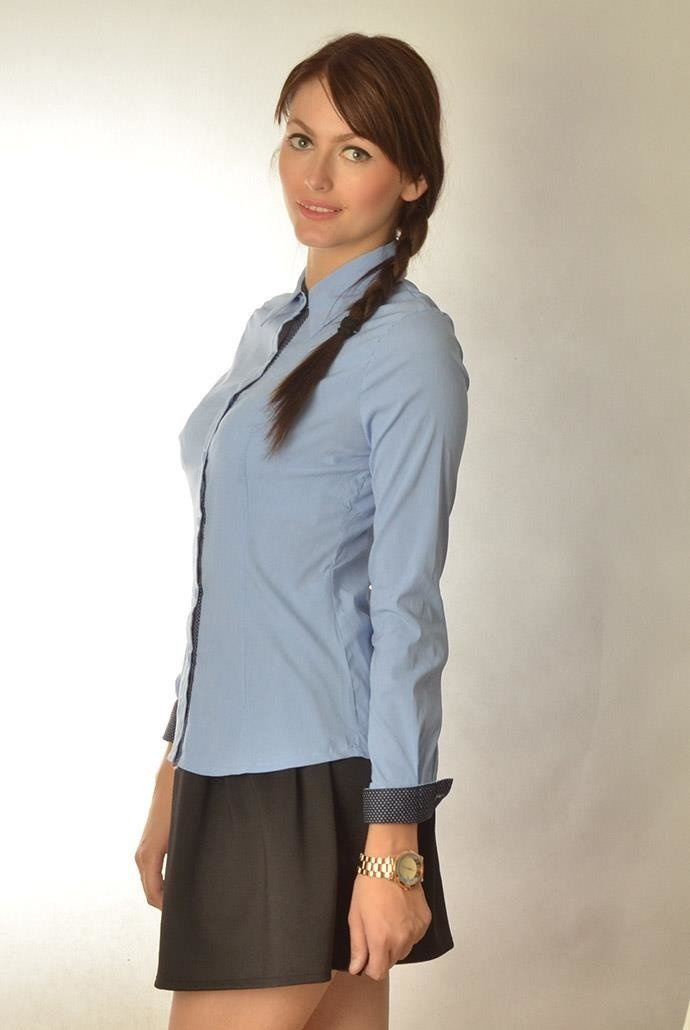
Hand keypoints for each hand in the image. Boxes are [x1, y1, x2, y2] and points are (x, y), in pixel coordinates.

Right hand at [134, 760, 174, 909]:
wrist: (172, 779)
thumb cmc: (180, 804)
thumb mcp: (183, 835)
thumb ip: (182, 860)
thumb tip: (188, 884)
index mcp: (148, 856)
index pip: (154, 894)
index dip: (167, 909)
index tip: (184, 917)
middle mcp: (142, 855)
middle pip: (151, 892)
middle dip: (167, 904)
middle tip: (189, 914)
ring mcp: (144, 849)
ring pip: (151, 882)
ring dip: (165, 893)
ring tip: (187, 901)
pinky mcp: (150, 844)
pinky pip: (153, 872)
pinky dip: (162, 883)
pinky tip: (180, 883)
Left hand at [347, 871, 431, 979]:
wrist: (391, 863)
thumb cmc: (370, 885)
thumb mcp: (355, 916)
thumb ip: (358, 946)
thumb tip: (356, 968)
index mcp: (381, 941)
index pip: (378, 973)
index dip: (369, 967)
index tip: (365, 957)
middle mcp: (401, 940)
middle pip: (391, 962)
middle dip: (381, 954)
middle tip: (374, 930)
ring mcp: (416, 931)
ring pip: (404, 951)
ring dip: (395, 944)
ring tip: (387, 920)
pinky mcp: (425, 922)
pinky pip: (415, 937)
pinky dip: (407, 932)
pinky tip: (399, 915)